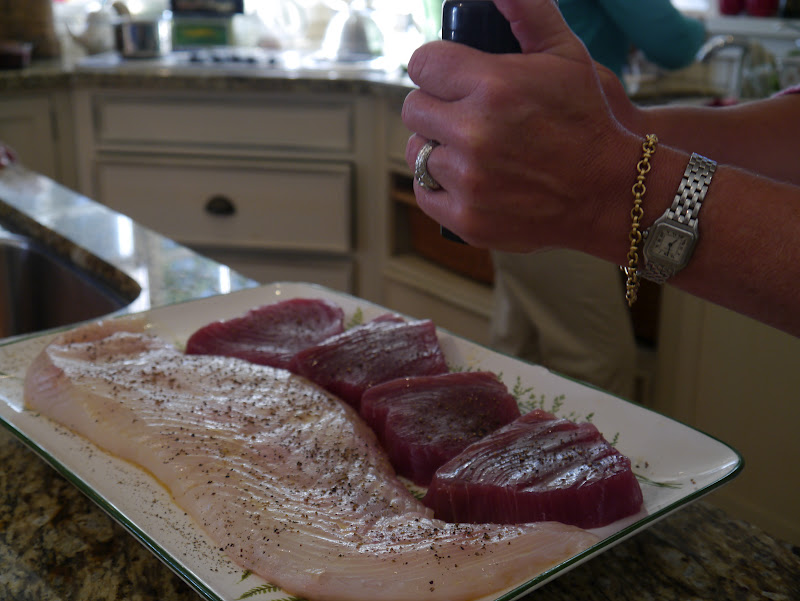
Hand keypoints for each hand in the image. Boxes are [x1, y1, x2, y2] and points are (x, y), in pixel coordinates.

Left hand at [402, 0, 640, 253]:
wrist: (608, 192)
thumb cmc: (587, 120)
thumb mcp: (567, 54)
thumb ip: (528, 12)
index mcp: (493, 86)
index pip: (423, 64)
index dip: (437, 68)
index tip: (451, 78)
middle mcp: (474, 133)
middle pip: (414, 107)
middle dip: (437, 107)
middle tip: (466, 115)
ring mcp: (467, 180)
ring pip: (416, 151)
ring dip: (437, 147)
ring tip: (472, 149)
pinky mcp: (465, 218)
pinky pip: (423, 191)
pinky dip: (439, 185)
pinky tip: (468, 178)